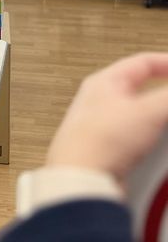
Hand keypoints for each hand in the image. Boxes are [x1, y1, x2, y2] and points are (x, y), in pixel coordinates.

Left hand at [46, 52, 167, 183]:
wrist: (81, 178)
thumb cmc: (100, 140)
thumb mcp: (148, 111)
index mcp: (104, 82)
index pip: (141, 62)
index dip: (167, 63)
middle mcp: (99, 101)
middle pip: (141, 90)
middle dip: (164, 98)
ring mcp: (101, 126)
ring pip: (140, 117)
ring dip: (159, 123)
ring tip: (164, 130)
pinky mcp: (105, 150)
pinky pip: (136, 140)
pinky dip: (152, 143)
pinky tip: (157, 152)